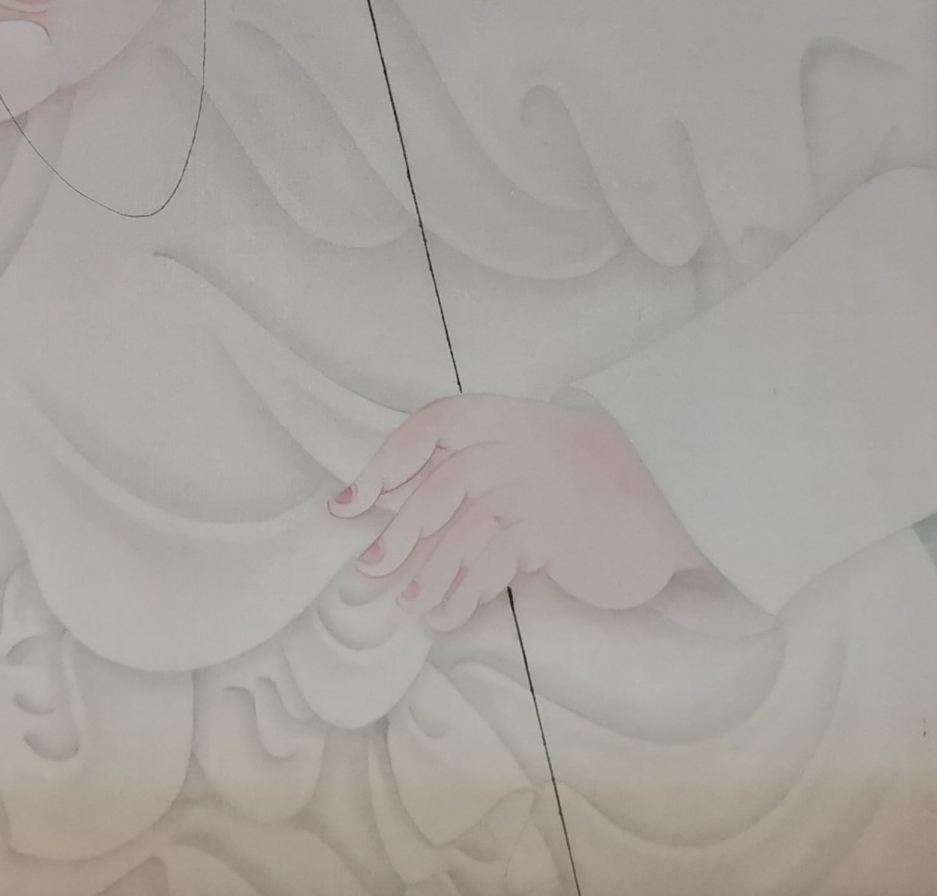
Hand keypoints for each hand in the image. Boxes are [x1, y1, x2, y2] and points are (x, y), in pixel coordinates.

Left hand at [329, 394, 708, 630]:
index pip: (432, 425)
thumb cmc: (594, 480)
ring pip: (463, 530)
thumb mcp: (537, 453)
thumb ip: (483, 465)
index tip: (350, 502)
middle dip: (399, 533)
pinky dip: (464, 593)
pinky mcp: (560, 529)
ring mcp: (542, 485)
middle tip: (368, 567)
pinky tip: (445, 616)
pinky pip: (495, 563)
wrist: (680, 498)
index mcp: (510, 415)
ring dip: (427, 573)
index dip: (387, 462)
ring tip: (408, 605)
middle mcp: (522, 443)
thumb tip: (403, 509)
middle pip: (441, 486)